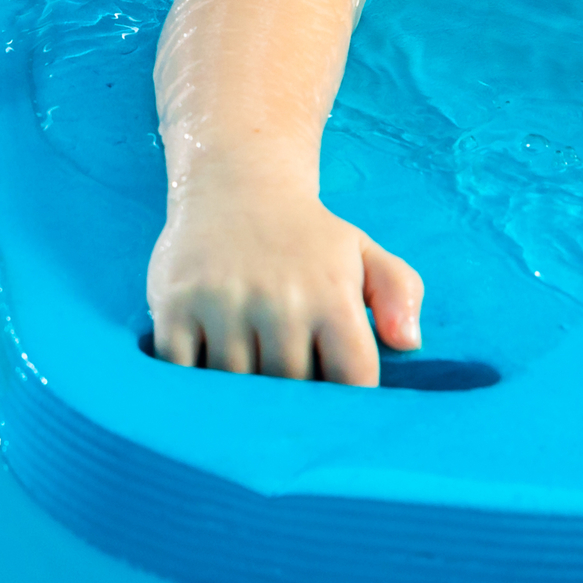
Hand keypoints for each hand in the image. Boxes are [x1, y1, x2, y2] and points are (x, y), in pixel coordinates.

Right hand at [146, 193, 426, 385]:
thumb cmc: (305, 235)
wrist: (233, 183)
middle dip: (292, 397)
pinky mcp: (175, 306)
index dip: (346, 398)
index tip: (334, 398)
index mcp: (332, 293)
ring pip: (237, 387)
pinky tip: (206, 366)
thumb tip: (408, 343)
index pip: (352, 379)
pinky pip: (184, 372)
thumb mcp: (362, 251)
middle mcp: (280, 300)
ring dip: (241, 392)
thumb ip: (400, 291)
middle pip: (292, 390)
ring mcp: (223, 304)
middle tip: (287, 387)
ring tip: (248, 374)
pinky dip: (193, 380)